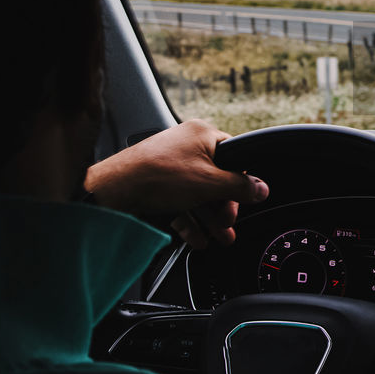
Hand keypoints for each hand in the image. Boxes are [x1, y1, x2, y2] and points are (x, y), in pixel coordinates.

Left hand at [84, 120, 267, 247]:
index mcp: (203, 135)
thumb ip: (240, 187)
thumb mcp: (209, 183)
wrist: (113, 191)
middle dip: (224, 207)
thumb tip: (261, 189)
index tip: (246, 202)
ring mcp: (170, 165)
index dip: (242, 181)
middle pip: (216, 178)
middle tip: (228, 224)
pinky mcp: (156, 183)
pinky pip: (181, 201)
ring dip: (209, 218)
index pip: (235, 156)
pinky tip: (196, 238)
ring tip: (218, 237)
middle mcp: (187, 146)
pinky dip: (190, 220)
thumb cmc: (158, 176)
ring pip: (198, 193)